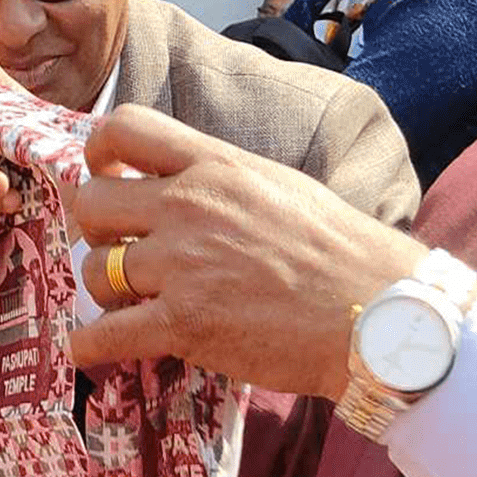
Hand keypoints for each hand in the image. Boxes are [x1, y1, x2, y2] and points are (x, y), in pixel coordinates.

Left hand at [66, 106, 424, 400]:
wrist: (385, 318)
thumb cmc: (343, 254)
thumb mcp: (278, 186)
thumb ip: (218, 180)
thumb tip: (173, 182)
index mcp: (214, 166)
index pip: (123, 128)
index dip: (99, 153)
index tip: (106, 176)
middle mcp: (189, 207)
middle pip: (91, 203)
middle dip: (96, 230)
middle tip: (120, 249)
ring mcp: (182, 266)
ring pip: (94, 271)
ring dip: (106, 290)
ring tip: (134, 301)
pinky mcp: (183, 324)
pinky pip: (102, 334)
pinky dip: (90, 344)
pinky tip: (94, 348)